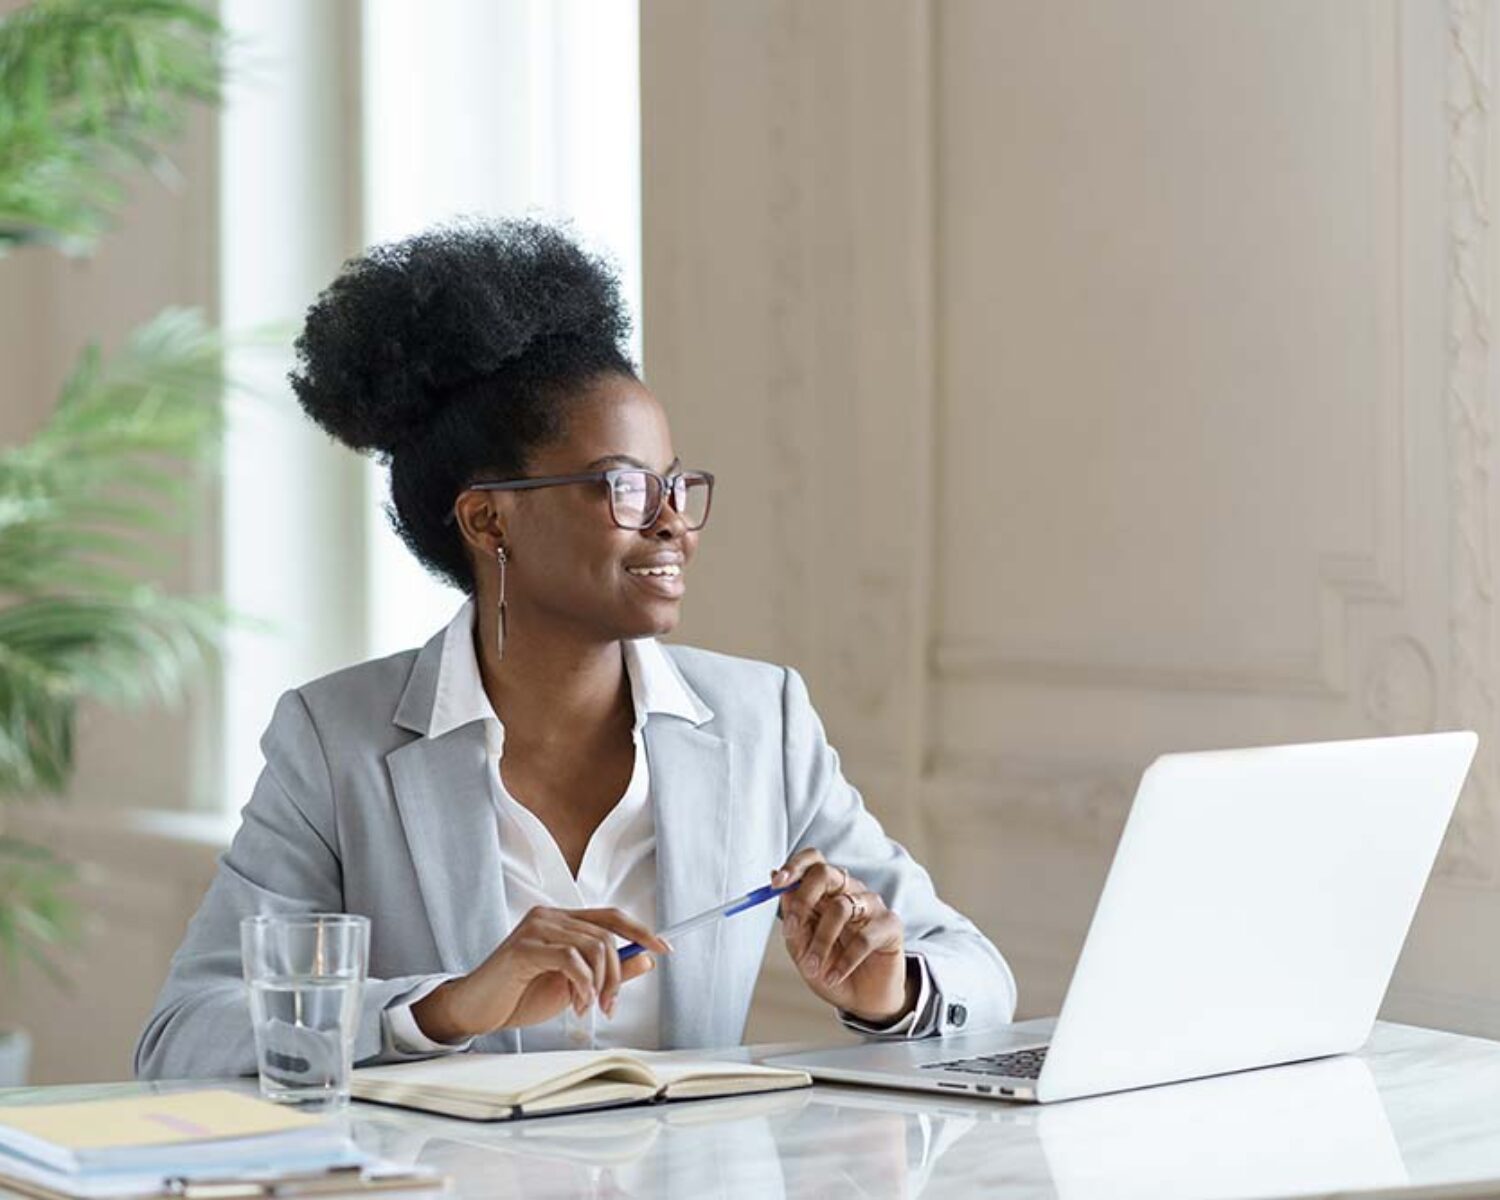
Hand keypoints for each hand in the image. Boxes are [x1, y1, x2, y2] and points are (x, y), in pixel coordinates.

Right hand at [412, 906, 671, 1041]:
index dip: (642, 931)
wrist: (476, 1010)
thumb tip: (645, 961)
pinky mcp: (524, 947)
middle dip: (618, 974)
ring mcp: (535, 928)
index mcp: (561, 920)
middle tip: (610, 1006)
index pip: (611, 917)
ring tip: (588, 1007)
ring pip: (593, 946)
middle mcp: (549, 916)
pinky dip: (583, 985)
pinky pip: (571, 960)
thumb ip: (605, 972)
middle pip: (607, 934)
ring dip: (599, 984)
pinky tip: (576, 1004)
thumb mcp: (573, 987)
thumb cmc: (520, 996)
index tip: (666, 948)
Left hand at [773, 849, 911, 1024]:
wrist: (862, 1001)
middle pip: (826, 873)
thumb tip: (774, 877)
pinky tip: (834, 976)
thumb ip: (792, 917)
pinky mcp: (890, 925)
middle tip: (791, 928)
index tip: (775, 884)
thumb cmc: (831, 969)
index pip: (813, 861)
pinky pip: (864, 938)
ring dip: (821, 941)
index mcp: (826, 891)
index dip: (794, 867)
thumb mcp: (801, 949)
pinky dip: (844, 961)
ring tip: (813, 968)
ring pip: (841, 907)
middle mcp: (850, 891)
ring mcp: (872, 906)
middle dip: (803, 899)